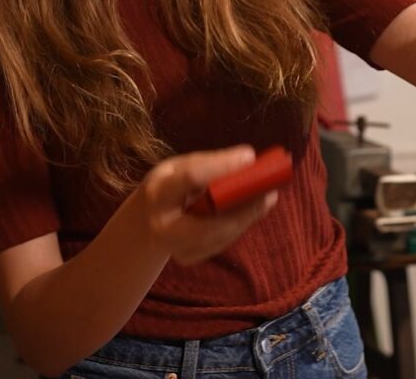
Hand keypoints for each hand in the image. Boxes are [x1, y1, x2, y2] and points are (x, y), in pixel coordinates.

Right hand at [136, 146, 276, 265]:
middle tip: (271, 193)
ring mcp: (175, 248)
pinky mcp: (189, 258)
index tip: (250, 157)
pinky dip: (239, 225)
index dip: (222, 167)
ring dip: (248, 216)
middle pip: (210, 223)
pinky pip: (221, 241)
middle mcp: (163, 226)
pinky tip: (253, 210)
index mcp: (158, 193)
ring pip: (220, 236)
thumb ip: (210, 163)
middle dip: (244, 208)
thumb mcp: (179, 167)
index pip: (191, 178)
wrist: (145, 223)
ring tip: (268, 197)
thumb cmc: (168, 186)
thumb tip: (249, 158)